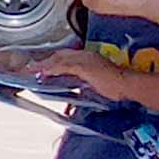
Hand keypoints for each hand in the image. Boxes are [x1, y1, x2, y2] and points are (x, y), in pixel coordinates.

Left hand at [0, 46, 129, 100]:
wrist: (128, 84)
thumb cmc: (117, 87)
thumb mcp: (95, 87)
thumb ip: (82, 90)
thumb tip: (71, 102)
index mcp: (88, 58)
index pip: (65, 58)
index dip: (52, 63)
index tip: (40, 68)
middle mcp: (84, 55)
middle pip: (59, 56)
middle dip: (44, 62)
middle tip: (30, 68)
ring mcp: (84, 59)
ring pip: (58, 60)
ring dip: (44, 65)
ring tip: (31, 71)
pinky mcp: (83, 66)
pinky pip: (62, 66)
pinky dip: (51, 68)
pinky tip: (42, 72)